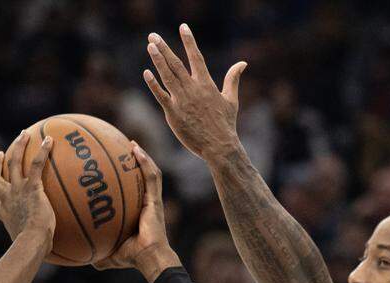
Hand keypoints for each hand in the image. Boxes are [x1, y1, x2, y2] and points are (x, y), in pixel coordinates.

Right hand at [0, 131, 54, 245]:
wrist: (31, 242)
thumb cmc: (32, 249)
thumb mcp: (29, 245)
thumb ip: (36, 243)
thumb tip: (49, 252)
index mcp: (2, 212)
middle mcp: (6, 197)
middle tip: (3, 153)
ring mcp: (17, 190)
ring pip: (14, 161)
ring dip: (18, 146)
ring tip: (24, 135)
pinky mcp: (31, 186)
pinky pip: (37, 163)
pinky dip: (43, 151)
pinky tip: (50, 140)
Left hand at [93, 143, 178, 279]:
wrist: (148, 259)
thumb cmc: (131, 258)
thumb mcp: (107, 254)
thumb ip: (96, 253)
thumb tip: (80, 257)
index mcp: (137, 213)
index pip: (131, 192)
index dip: (124, 181)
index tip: (112, 170)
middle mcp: (146, 204)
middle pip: (141, 179)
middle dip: (134, 163)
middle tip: (121, 149)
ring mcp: (152, 201)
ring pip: (149, 173)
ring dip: (142, 158)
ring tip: (131, 144)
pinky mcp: (155, 200)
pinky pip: (151, 177)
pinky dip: (145, 162)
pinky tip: (136, 150)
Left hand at [144, 24, 246, 160]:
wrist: (219, 146)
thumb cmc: (225, 124)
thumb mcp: (231, 99)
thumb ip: (233, 79)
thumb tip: (243, 63)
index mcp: (207, 84)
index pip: (196, 57)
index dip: (189, 41)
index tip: (183, 27)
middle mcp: (193, 89)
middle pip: (176, 64)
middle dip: (164, 48)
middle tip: (153, 35)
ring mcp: (182, 101)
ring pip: (167, 76)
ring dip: (158, 60)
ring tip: (150, 46)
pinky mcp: (173, 114)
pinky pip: (161, 96)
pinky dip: (153, 84)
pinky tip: (146, 72)